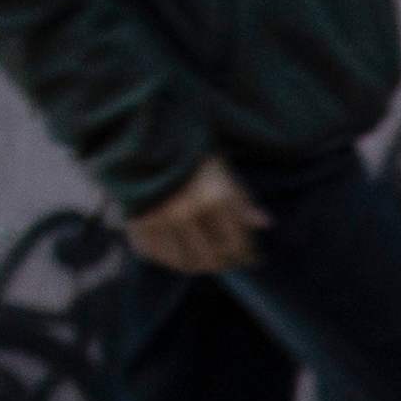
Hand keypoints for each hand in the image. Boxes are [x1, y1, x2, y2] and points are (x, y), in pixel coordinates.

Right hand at [125, 158, 264, 277]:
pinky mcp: (135, 220)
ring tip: (202, 259)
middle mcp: (187, 212)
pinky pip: (153, 253)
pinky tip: (174, 251)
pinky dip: (165, 256)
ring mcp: (159, 218)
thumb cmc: (188, 152)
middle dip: (222, 263)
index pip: (236, 246)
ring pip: (183, 263)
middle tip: (227, 261)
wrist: (140, 136)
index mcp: (215, 198)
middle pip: (211, 260)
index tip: (251, 259)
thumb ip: (242, 200)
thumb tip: (266, 223)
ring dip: (195, 264)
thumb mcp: (222, 170)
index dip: (245, 256)